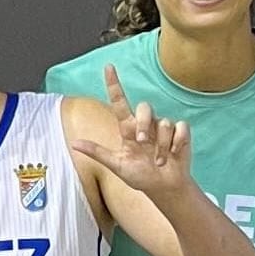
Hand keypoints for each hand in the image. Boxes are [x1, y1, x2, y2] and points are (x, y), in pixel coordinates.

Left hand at [66, 64, 195, 202]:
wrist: (164, 188)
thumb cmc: (140, 177)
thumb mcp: (117, 165)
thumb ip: (97, 153)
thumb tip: (74, 143)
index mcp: (129, 129)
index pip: (120, 102)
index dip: (114, 84)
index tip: (108, 67)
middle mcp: (146, 125)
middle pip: (145, 107)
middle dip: (144, 124)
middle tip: (142, 143)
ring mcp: (163, 128)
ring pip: (164, 122)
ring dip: (161, 145)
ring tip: (159, 161)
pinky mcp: (180, 133)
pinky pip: (180, 128)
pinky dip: (176, 143)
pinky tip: (174, 154)